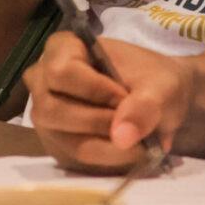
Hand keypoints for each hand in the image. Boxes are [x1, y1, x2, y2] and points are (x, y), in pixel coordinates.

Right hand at [27, 30, 193, 172]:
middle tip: (132, 122)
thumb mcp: (159, 86)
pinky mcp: (57, 139)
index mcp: (62, 48)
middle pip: (53, 109)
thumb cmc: (153, 80)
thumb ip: (143, 106)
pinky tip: (129, 149)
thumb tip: (121, 137)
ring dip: (106, 144)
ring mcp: (45, 112)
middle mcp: (43, 80)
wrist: (161, 97)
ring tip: (137, 138)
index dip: (94, 90)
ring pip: (63, 138)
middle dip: (99, 121)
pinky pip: (74, 156)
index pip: (62, 73)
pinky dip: (107, 156)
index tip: (124, 96)